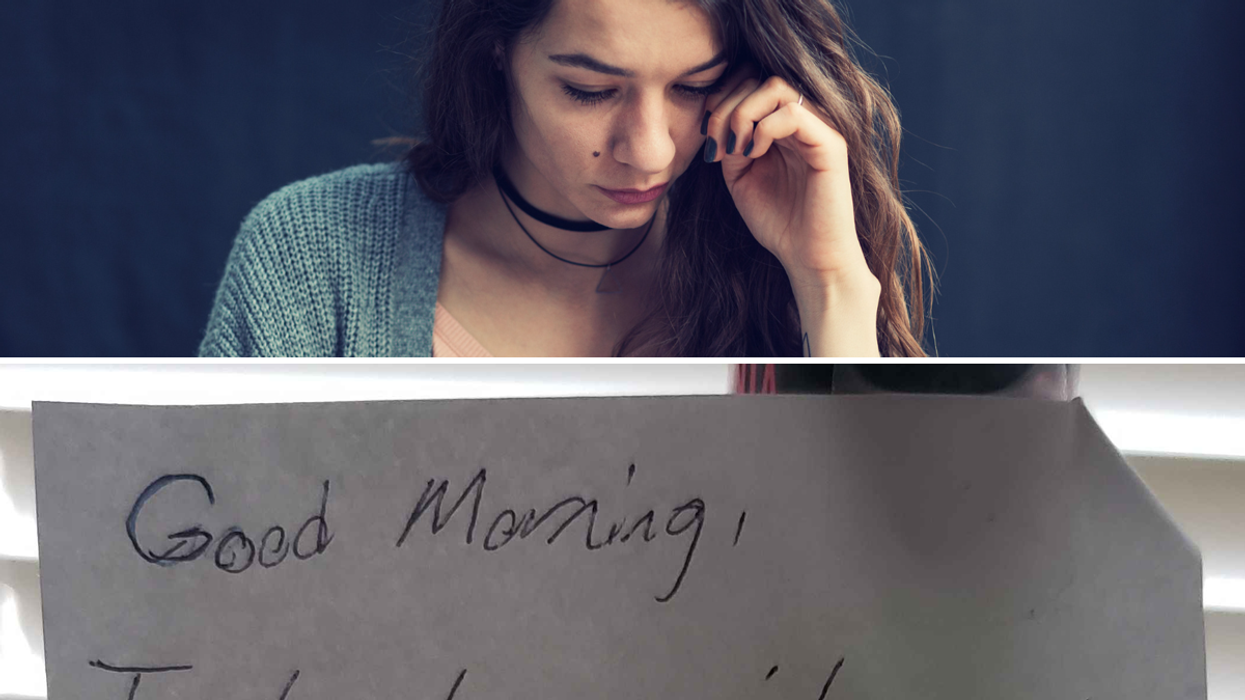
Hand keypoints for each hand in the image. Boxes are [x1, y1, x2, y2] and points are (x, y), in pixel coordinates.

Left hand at [702, 65, 880, 355]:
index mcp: (782, 125)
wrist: (808, 259)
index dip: (721, 98)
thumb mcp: (739, 177)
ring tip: (734, 146)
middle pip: (760, 78)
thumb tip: (715, 116)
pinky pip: (794, 113)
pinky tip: (753, 152)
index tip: (706, 134)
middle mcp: (803, 120)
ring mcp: (819, 129)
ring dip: (743, 112)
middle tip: (714, 140)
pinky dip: (764, 127)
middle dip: (726, 105)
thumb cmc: (778, 222)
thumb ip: (730, 142)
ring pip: (777, 88)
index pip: (751, 82)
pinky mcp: (830, 144)